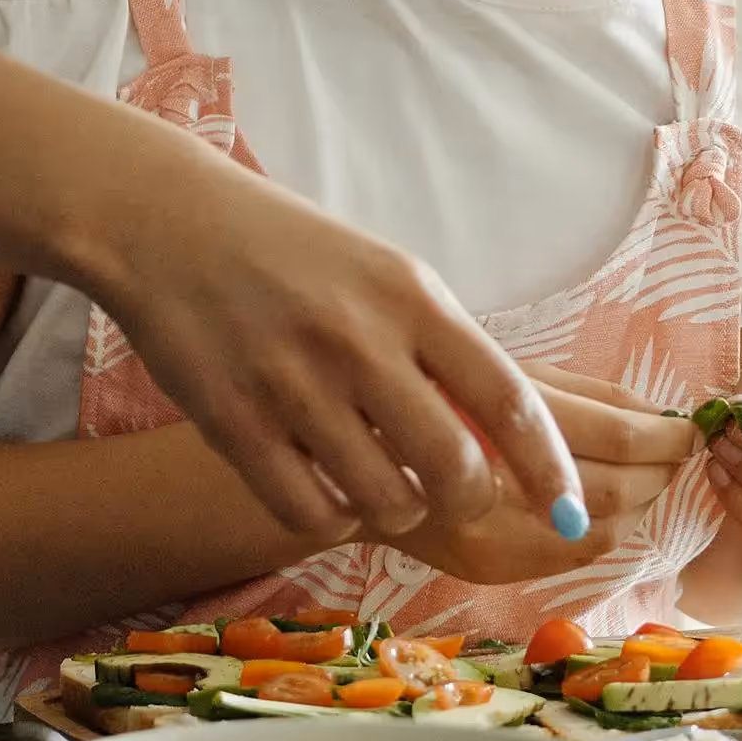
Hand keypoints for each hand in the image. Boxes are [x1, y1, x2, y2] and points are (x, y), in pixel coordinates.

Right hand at [86, 144, 585, 546]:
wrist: (169, 225)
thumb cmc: (293, 253)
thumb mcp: (385, 276)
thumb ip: (442, 350)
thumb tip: (511, 446)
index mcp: (412, 297)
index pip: (509, 399)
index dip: (551, 468)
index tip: (572, 509)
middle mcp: (359, 341)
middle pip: (456, 468)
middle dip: (471, 499)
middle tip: (457, 494)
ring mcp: (294, 385)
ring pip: (386, 500)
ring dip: (395, 507)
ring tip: (379, 480)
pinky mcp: (234, 424)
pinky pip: (310, 512)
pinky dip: (329, 515)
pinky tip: (322, 485)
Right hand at [388, 369, 692, 588]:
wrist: (338, 448)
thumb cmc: (427, 387)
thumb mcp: (504, 366)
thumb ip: (583, 395)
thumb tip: (657, 416)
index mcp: (493, 406)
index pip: (612, 434)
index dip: (664, 435)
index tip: (689, 426)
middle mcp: (486, 479)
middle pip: (613, 491)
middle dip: (660, 473)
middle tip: (677, 450)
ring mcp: (481, 536)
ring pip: (599, 533)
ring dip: (638, 504)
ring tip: (646, 474)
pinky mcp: (480, 567)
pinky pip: (568, 557)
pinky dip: (604, 529)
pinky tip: (605, 504)